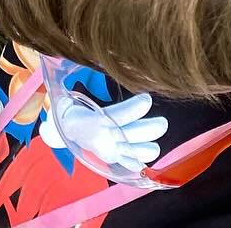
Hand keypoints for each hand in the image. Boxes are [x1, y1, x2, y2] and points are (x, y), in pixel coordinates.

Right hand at [42, 91, 167, 175]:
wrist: (67, 129)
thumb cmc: (77, 107)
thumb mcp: (80, 94)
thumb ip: (89, 82)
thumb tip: (101, 65)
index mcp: (96, 120)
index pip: (120, 115)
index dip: (136, 108)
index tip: (147, 98)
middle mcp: (104, 137)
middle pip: (133, 135)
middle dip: (151, 129)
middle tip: (164, 123)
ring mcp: (110, 150)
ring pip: (135, 153)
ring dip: (149, 149)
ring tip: (156, 142)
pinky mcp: (113, 159)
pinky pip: (130, 164)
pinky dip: (140, 163)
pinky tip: (148, 158)